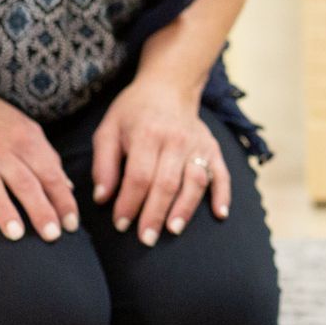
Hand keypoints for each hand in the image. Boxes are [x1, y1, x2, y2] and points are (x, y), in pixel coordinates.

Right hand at [0, 81, 75, 241]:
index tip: (72, 225)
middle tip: (53, 236)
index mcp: (24, 138)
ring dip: (3, 209)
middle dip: (40, 209)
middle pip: (24, 181)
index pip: (49, 173)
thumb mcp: (23, 128)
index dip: (62, 199)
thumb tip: (67, 186)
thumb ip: (45, 156)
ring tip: (16, 235)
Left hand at [93, 74, 229, 246]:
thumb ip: (103, 164)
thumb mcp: (108, 130)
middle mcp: (176, 140)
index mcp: (147, 134)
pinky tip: (220, 214)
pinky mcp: (213, 148)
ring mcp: (198, 144)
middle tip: (145, 238)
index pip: (139, 176)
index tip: (120, 224)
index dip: (130, 203)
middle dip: (155, 214)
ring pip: (195, 181)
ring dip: (185, 208)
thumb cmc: (134, 112)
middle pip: (167, 183)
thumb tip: (102, 198)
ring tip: (173, 230)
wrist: (169, 86)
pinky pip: (222, 174)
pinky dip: (223, 195)